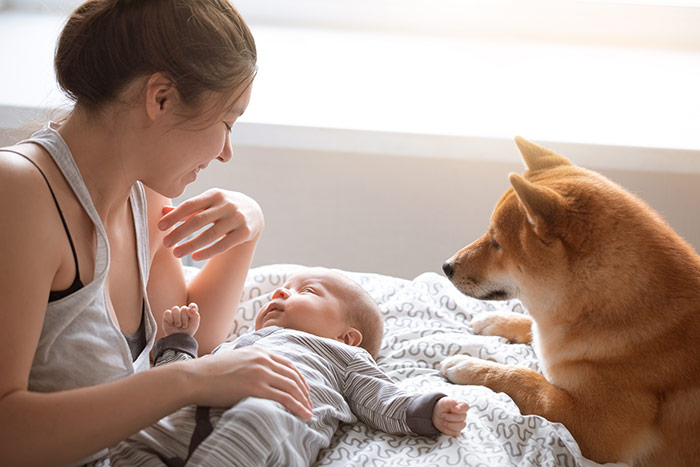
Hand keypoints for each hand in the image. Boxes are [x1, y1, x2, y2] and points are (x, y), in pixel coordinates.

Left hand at [158, 189, 263, 260]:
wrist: (253, 212)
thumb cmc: (222, 207)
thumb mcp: (208, 202)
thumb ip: (188, 209)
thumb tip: (163, 211)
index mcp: (215, 194)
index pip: (190, 205)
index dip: (174, 216)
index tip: (160, 227)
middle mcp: (227, 205)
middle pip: (199, 220)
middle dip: (180, 232)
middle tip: (165, 243)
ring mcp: (237, 218)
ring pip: (211, 234)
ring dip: (191, 245)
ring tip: (176, 253)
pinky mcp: (245, 232)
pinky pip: (224, 245)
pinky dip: (208, 252)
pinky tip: (195, 257)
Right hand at [162, 303, 199, 336]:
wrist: (178, 340)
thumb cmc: (187, 332)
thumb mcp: (195, 324)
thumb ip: (196, 315)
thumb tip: (191, 308)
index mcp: (190, 312)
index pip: (192, 305)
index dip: (192, 306)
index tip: (192, 310)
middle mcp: (182, 311)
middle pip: (184, 308)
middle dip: (185, 318)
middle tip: (184, 326)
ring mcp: (174, 313)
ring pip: (175, 309)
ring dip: (177, 319)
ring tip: (178, 326)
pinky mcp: (166, 316)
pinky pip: (167, 312)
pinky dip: (170, 319)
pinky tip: (172, 324)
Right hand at [181, 346, 313, 419]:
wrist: (195, 377)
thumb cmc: (210, 372)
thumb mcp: (235, 359)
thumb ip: (250, 363)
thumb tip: (258, 376)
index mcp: (259, 351)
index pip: (287, 364)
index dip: (299, 378)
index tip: (304, 389)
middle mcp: (263, 359)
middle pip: (293, 375)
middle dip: (304, 391)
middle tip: (309, 403)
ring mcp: (261, 373)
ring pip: (292, 387)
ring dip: (303, 401)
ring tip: (308, 412)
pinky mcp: (256, 388)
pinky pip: (284, 398)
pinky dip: (297, 406)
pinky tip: (303, 414)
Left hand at [432, 397, 468, 436]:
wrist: (437, 414)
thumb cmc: (442, 406)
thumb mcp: (444, 401)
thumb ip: (451, 402)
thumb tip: (457, 408)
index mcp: (462, 405)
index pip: (466, 407)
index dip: (459, 409)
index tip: (452, 409)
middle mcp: (464, 414)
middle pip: (462, 417)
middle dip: (449, 417)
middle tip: (443, 414)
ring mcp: (461, 423)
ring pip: (460, 426)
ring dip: (449, 424)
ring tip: (444, 420)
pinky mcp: (457, 431)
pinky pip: (455, 433)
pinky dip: (447, 430)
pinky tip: (444, 426)